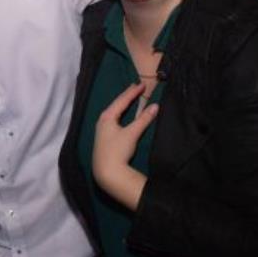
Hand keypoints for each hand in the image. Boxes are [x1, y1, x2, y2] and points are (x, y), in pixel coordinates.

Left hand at [92, 83, 157, 208]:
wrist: (107, 171)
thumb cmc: (118, 150)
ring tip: (130, 96)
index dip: (133, 92)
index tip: (142, 84)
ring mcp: (102, 129)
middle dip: (126, 95)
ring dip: (123, 104)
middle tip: (135, 86)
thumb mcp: (132, 133)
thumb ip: (143, 119)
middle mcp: (102, 120)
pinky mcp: (104, 137)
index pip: (122, 100)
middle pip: (116, 104)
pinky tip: (122, 114)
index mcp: (107, 116)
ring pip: (114, 112)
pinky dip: (120, 113)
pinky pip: (113, 119)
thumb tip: (155, 106)